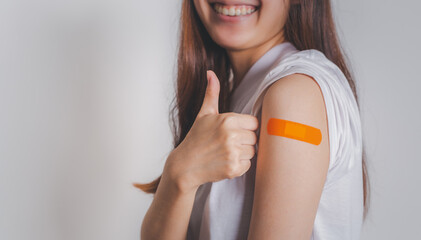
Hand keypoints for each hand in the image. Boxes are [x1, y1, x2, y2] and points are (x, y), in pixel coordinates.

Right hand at [166, 70, 258, 192]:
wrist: (185, 165)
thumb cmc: (196, 138)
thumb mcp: (204, 114)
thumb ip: (212, 93)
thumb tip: (210, 72)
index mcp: (227, 120)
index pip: (253, 122)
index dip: (245, 128)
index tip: (232, 132)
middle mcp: (231, 136)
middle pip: (254, 138)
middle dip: (244, 141)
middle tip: (227, 144)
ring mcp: (232, 153)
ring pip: (252, 152)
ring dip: (242, 154)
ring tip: (225, 153)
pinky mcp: (233, 169)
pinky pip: (248, 165)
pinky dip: (239, 166)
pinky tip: (225, 162)